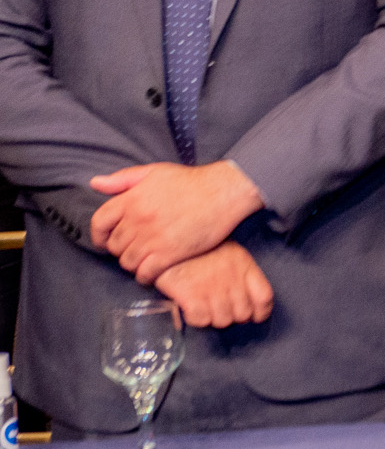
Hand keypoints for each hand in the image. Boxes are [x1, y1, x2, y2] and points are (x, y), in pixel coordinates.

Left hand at [90, 160, 265, 283]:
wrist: (224, 191)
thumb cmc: (192, 181)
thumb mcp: (155, 172)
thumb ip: (123, 178)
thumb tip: (96, 183)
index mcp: (132, 199)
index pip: (99, 223)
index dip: (99, 235)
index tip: (105, 240)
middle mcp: (138, 219)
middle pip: (114, 245)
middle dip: (120, 249)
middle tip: (133, 248)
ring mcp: (153, 238)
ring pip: (127, 261)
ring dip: (132, 263)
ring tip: (143, 259)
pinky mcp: (170, 253)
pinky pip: (145, 273)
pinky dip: (144, 276)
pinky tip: (151, 271)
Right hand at [155, 240, 273, 327]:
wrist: (169, 238)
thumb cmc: (200, 248)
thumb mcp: (230, 253)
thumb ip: (241, 275)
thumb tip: (247, 300)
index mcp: (245, 266)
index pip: (264, 298)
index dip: (260, 313)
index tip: (253, 316)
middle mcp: (232, 279)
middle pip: (243, 314)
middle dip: (233, 316)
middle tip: (221, 310)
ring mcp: (213, 289)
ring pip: (222, 321)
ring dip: (213, 318)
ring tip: (204, 306)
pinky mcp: (191, 296)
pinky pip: (201, 320)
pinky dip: (196, 319)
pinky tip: (191, 308)